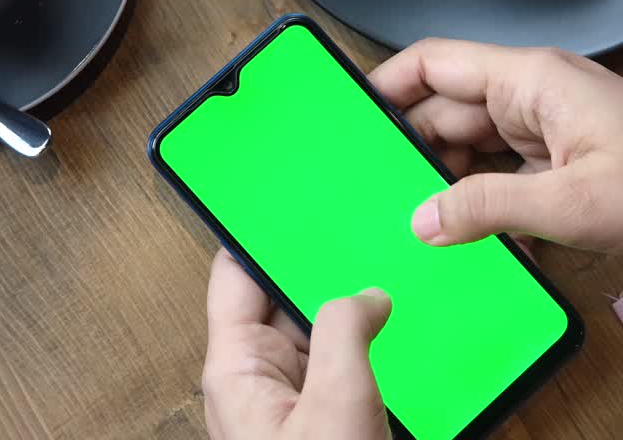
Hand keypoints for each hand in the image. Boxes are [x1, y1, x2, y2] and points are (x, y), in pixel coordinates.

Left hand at [202, 249, 392, 439]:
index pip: (236, 275)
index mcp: (238, 367)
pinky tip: (386, 339)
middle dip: (316, 273)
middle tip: (357, 246)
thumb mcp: (336, 401)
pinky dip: (359, 347)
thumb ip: (344, 333)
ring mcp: (287, 396)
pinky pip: (335, 363)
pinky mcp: (318, 414)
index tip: (292, 209)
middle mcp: (256, 377)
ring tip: (379, 295)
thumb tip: (366, 298)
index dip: (260, 236)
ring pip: (313, 331)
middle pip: (281, 299)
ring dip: (344, 314)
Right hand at [369, 39, 622, 257]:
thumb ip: (486, 207)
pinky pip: (501, 171)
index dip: (383, 85)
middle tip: (371, 189)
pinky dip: (481, 197)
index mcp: (528, 79)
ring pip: (470, 144)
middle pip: (444, 110)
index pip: (432, 63)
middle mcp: (532, 93)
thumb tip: (421, 218)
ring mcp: (548, 125)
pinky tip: (469, 232)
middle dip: (408, 147)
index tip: (346, 118)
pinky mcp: (563, 157)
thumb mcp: (569, 204)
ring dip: (445, 179)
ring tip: (412, 217)